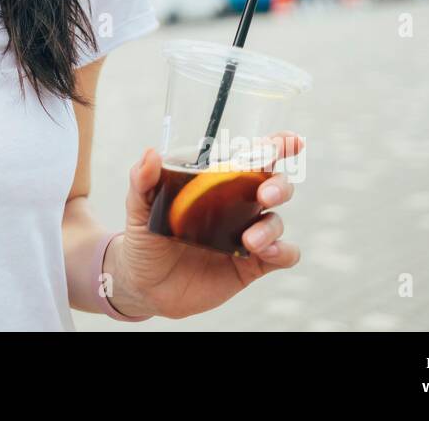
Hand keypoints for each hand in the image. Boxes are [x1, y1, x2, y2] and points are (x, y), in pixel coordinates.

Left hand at [106, 132, 304, 319]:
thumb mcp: (138, 209)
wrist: (144, 286)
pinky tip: (266, 253)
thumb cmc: (144, 239)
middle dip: (279, 183)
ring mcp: (247, 234)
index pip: (251, 158)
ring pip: (277, 220)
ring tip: (249, 240)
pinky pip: (283, 255)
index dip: (276, 145)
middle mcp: (237, 205)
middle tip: (265, 193)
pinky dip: (283, 251)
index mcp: (216, 184)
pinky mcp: (252, 265)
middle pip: (274, 184)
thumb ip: (142, 181)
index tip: (290, 141)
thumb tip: (152, 153)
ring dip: (271, 226)